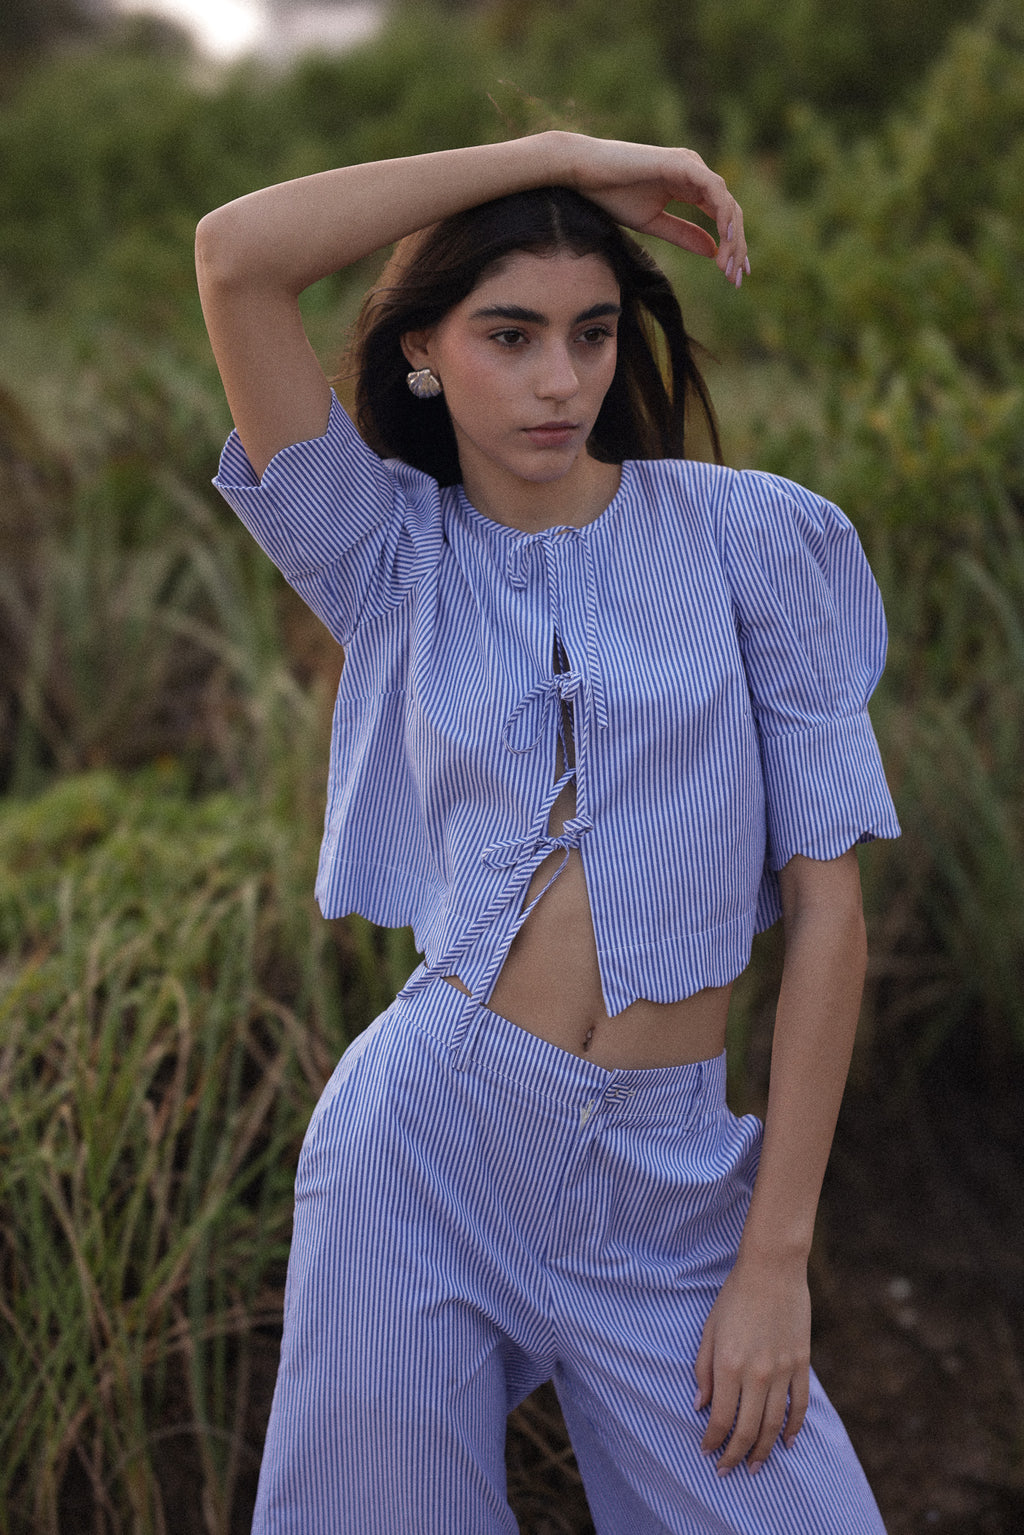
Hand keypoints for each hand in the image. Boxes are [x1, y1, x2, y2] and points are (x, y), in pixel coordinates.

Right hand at [560, 133, 749, 286]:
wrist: (586, 173)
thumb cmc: (612, 194)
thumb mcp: (653, 223)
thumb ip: (683, 234)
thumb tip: (713, 251)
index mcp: (690, 187)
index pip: (721, 217)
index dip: (731, 246)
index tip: (733, 276)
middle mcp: (695, 174)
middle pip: (730, 213)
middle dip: (736, 247)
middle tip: (735, 279)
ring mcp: (691, 166)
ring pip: (726, 203)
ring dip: (732, 237)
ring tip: (728, 266)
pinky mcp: (683, 163)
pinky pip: (713, 189)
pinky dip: (723, 212)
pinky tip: (725, 236)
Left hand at [692, 1252, 810, 1473]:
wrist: (772, 1269)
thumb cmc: (734, 1296)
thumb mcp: (709, 1329)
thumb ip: (703, 1370)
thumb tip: (700, 1405)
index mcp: (729, 1365)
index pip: (720, 1417)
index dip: (713, 1440)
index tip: (707, 1452)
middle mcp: (756, 1374)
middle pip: (747, 1429)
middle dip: (735, 1455)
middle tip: (727, 1471)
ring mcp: (782, 1371)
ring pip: (774, 1424)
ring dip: (763, 1450)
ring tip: (754, 1467)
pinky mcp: (801, 1364)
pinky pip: (799, 1405)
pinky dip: (794, 1427)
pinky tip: (788, 1442)